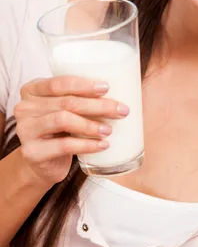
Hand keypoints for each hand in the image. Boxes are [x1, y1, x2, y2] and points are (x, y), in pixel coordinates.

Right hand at [14, 76, 128, 187]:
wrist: (43, 163)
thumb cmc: (60, 130)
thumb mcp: (65, 109)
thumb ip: (80, 97)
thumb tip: (123, 90)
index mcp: (32, 90)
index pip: (58, 83)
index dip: (84, 85)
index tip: (107, 88)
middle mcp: (24, 107)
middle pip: (66, 102)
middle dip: (98, 105)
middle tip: (121, 110)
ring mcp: (25, 130)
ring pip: (63, 120)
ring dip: (91, 125)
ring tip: (109, 130)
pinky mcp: (32, 152)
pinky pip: (63, 145)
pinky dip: (86, 145)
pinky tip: (102, 145)